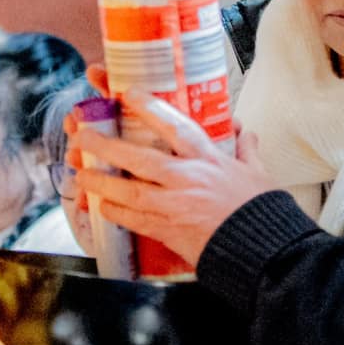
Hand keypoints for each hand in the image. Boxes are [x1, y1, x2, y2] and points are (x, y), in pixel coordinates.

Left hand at [69, 88, 275, 265]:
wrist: (263, 251)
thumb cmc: (260, 210)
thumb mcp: (257, 173)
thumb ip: (246, 150)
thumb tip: (245, 132)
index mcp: (209, 159)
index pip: (175, 126)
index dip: (149, 107)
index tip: (127, 93)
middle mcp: (187, 179)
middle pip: (139, 158)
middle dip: (107, 146)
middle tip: (83, 136)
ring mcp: (174, 206)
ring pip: (128, 191)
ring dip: (101, 182)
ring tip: (80, 173)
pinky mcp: (168, 231)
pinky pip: (134, 220)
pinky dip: (115, 212)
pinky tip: (101, 205)